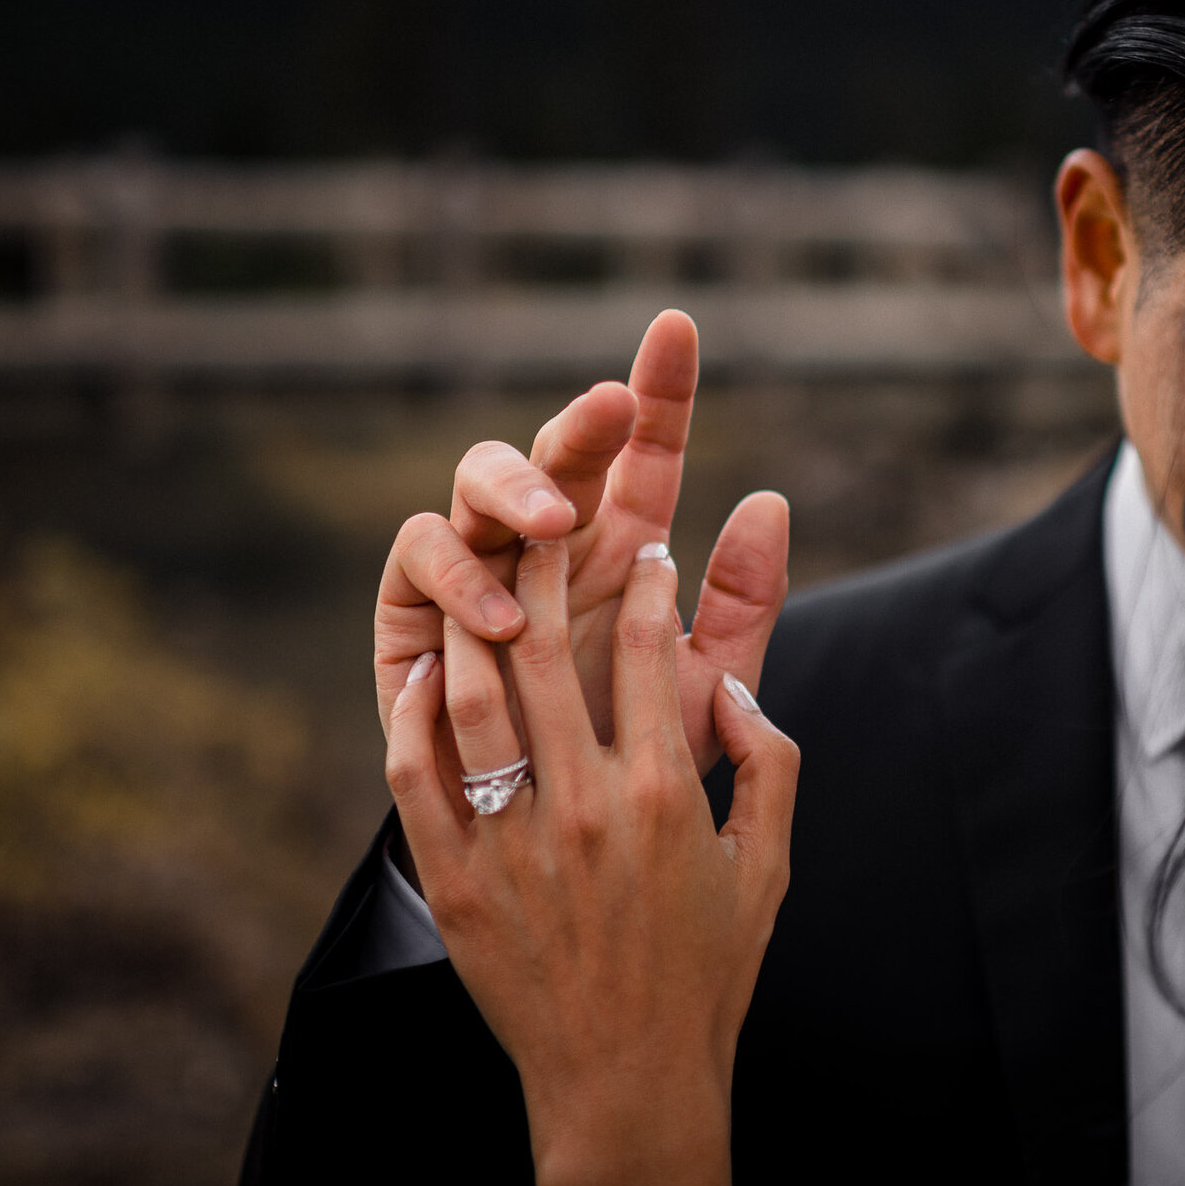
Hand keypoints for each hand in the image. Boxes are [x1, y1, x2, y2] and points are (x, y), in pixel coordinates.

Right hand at [372, 309, 786, 769]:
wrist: (558, 858)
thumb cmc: (630, 760)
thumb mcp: (702, 688)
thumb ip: (742, 604)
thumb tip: (770, 500)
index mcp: (619, 547)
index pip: (643, 452)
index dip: (660, 389)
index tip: (679, 327)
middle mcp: (544, 543)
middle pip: (554, 449)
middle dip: (579, 419)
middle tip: (613, 409)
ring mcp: (476, 569)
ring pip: (472, 484)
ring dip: (512, 492)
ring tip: (555, 526)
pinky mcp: (414, 613)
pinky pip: (418, 559)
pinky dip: (452, 573)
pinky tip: (495, 612)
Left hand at [387, 537, 797, 1185]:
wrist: (627, 1085)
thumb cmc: (707, 972)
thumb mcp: (768, 863)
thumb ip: (768, 761)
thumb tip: (732, 685)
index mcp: (667, 796)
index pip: (648, 650)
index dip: (649, 582)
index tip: (647, 547)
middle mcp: (586, 808)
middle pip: (549, 649)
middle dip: (550, 569)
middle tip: (551, 521)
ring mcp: (513, 843)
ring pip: (475, 695)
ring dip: (477, 621)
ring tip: (486, 578)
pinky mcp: (455, 879)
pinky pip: (418, 773)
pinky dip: (417, 712)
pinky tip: (428, 671)